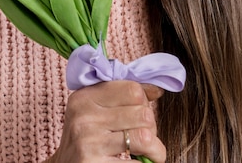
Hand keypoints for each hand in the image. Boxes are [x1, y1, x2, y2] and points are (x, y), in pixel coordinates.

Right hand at [47, 81, 165, 162]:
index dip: (143, 102)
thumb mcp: (94, 110)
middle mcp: (85, 116)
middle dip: (151, 128)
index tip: (137, 114)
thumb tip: (156, 90)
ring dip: (155, 149)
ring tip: (149, 153)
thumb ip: (121, 95)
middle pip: (143, 114)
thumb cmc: (86, 138)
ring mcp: (89, 142)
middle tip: (143, 136)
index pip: (132, 89)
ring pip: (145, 138)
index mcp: (85, 96)